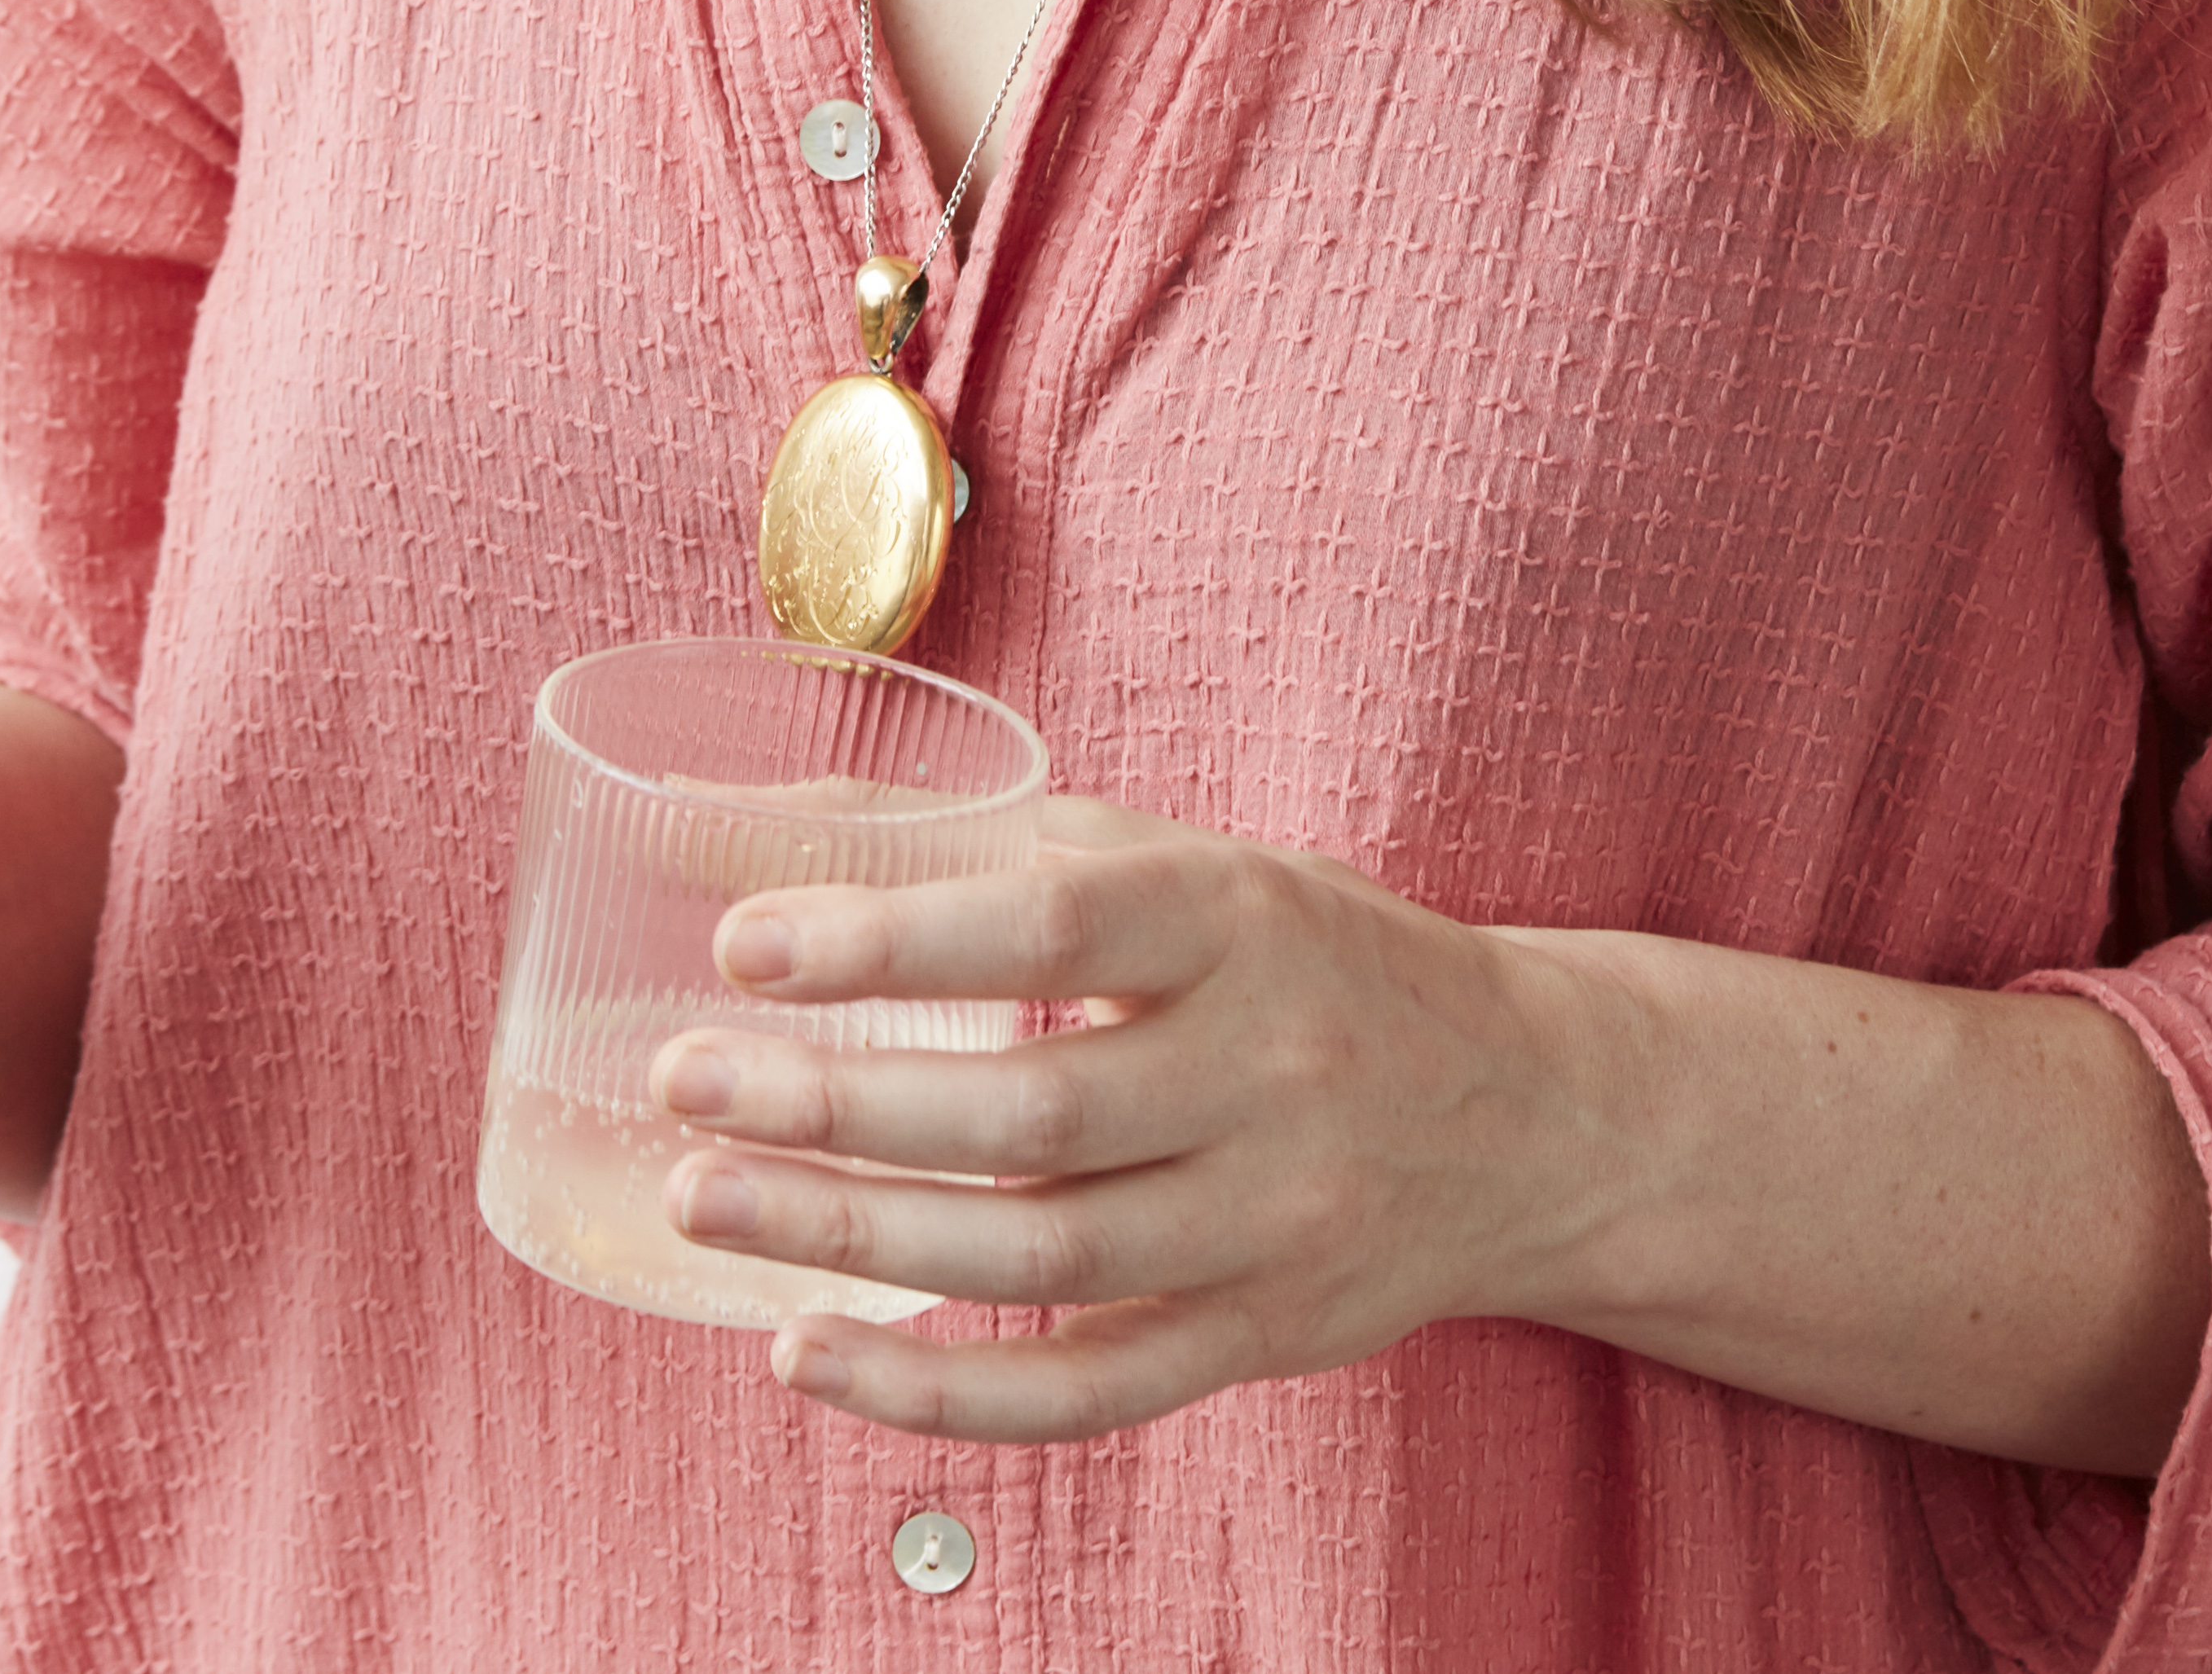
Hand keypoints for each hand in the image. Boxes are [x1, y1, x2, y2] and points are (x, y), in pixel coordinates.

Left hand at [648, 797, 1592, 1442]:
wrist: (1529, 1109)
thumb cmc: (1306, 959)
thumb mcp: (1182, 862)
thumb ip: (990, 844)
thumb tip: (761, 819)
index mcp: (1237, 918)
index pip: (1051, 922)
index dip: (889, 936)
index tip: (742, 944)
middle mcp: (1265, 1073)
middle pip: (1028, 1112)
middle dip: (833, 1106)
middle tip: (682, 1087)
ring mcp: (1270, 1225)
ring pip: (1037, 1259)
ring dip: (850, 1243)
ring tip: (703, 1203)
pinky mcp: (1259, 1343)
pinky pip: (1081, 1392)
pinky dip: (932, 1392)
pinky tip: (806, 1354)